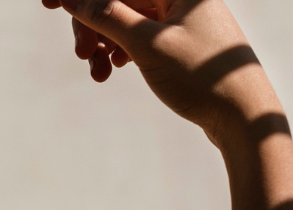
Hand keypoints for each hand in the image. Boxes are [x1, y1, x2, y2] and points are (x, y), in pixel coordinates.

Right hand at [41, 0, 281, 142]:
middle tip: (80, 55)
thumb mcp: (148, 45)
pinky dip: (120, 52)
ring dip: (103, 42)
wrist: (243, 116)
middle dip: (91, 23)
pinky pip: (137, 37)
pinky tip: (112, 70)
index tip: (48, 4)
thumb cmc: (202, 76)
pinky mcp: (178, 41)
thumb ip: (107, 16)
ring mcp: (180, 17)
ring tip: (96, 73)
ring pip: (124, 20)